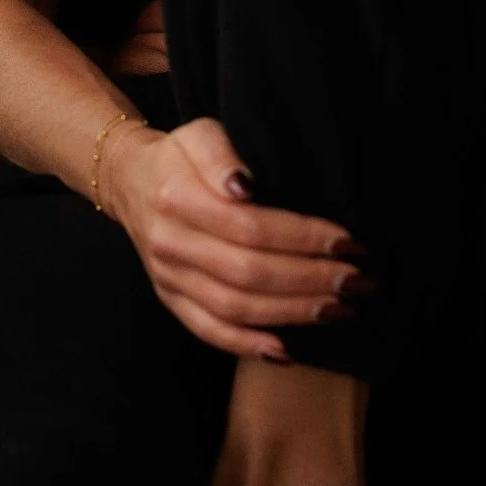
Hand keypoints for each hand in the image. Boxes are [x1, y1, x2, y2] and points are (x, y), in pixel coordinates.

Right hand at [96, 116, 363, 361]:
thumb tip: (245, 185)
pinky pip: (209, 330)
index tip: (347, 241)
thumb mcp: (198, 135)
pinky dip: (247, 345)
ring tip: (338, 310)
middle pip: (248, 272)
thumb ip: (221, 155)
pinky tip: (287, 350)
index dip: (302, 238)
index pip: (250, 226)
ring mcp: (168, 277)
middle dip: (310, 280)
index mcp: (178, 198)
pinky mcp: (170, 299)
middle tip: (356, 281)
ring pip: (234, 307)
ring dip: (291, 313)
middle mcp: (171, 243)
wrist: (129, 182)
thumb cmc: (178, 156)